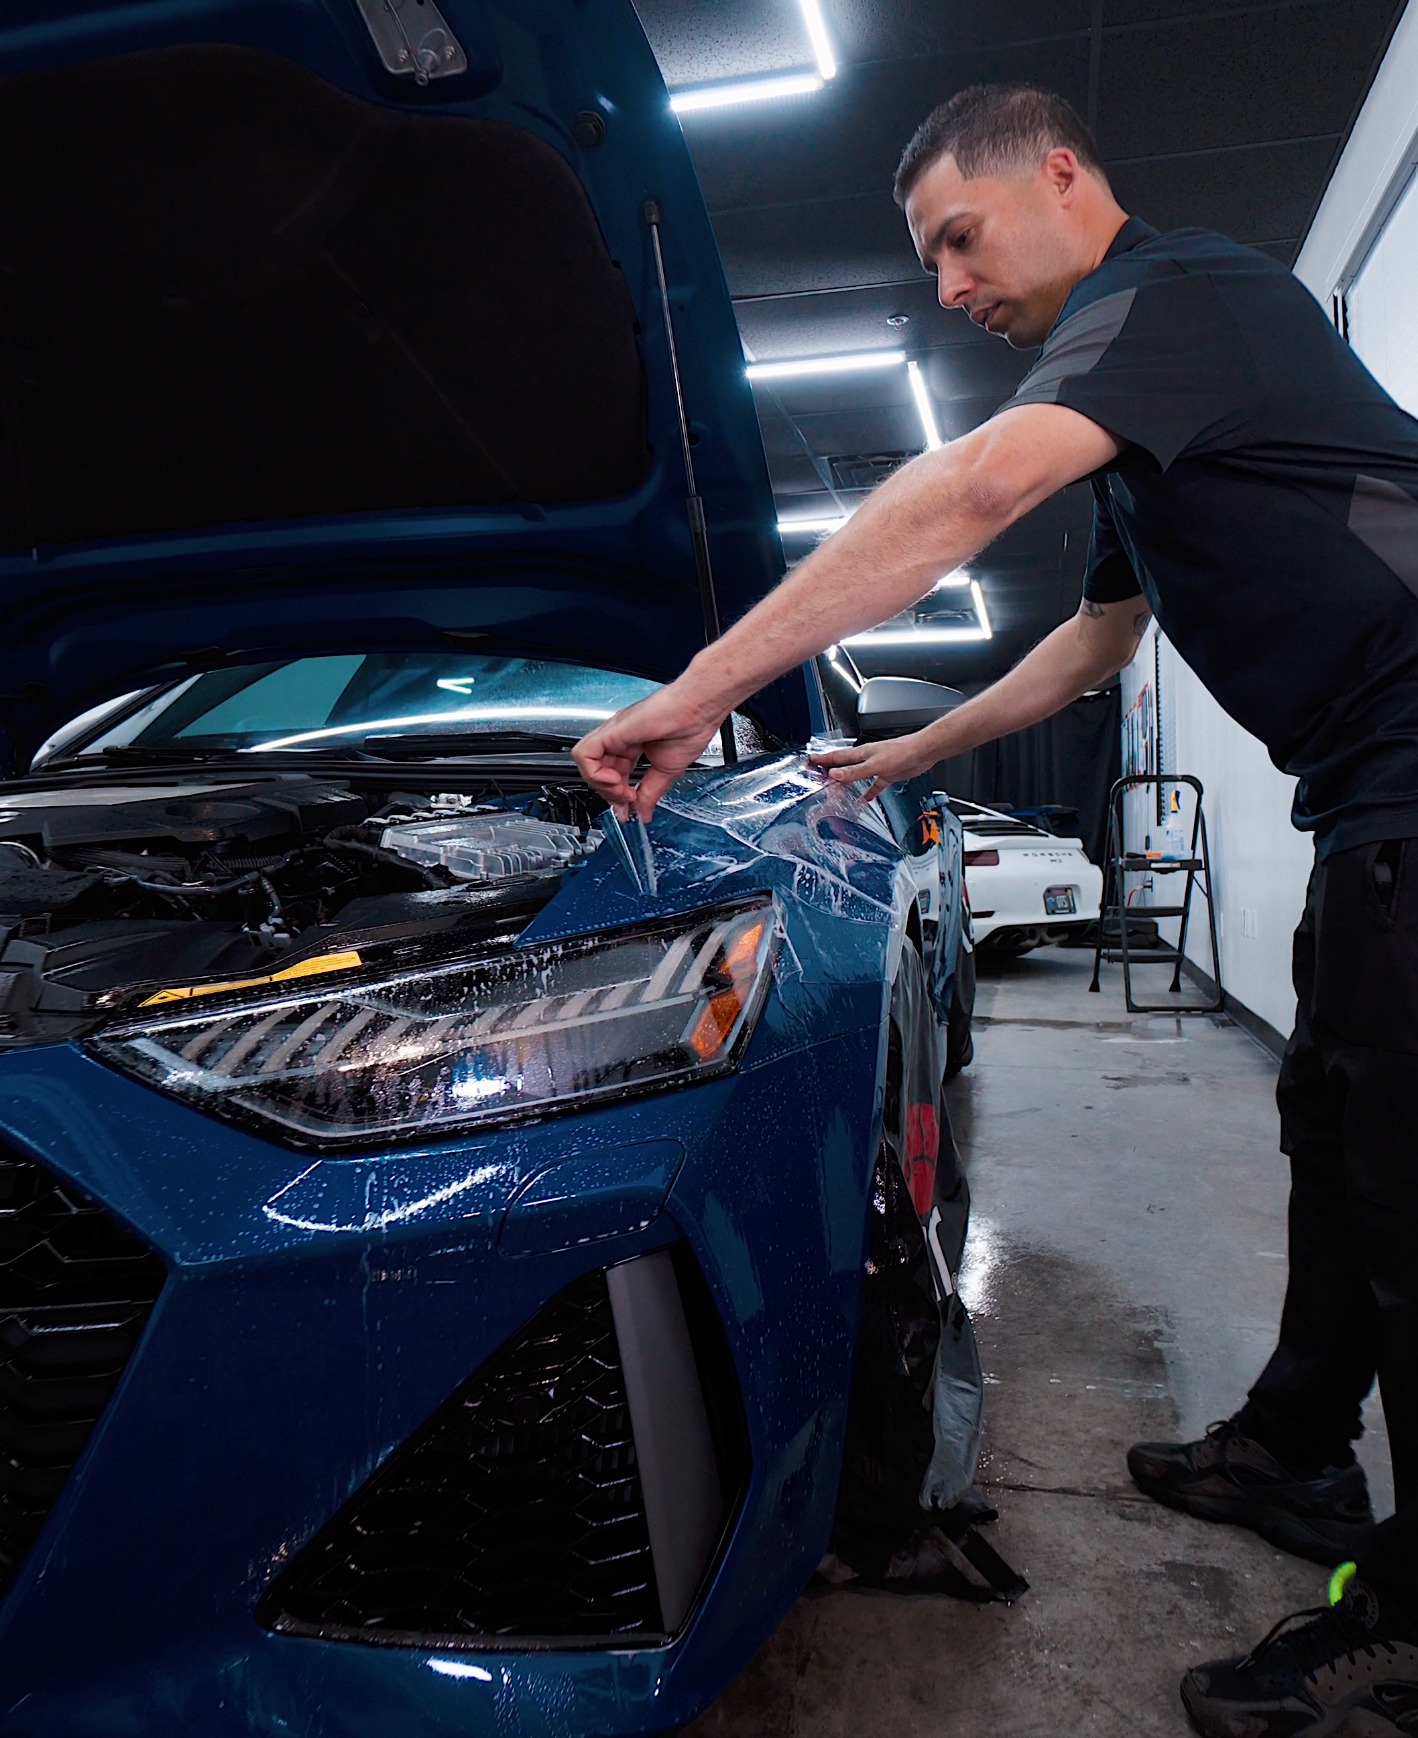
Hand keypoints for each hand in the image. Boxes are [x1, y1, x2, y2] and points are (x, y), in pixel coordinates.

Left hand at [573, 681, 723, 819]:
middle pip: (596, 771)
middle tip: (629, 800)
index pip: (611, 775)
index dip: (617, 795)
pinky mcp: (611, 731)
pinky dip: (595, 773)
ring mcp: (613, 734)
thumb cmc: (689, 728)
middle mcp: (618, 739)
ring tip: (623, 790)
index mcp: (630, 746)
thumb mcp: (666, 771)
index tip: (630, 808)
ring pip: (586, 763)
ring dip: (602, 785)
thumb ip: (650, 793)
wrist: (698, 711)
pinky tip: (616, 780)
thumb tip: (643, 814)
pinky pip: (585, 754)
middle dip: (610, 793)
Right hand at [808, 731, 941, 801]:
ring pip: (857, 776)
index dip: (822, 759)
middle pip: (844, 766)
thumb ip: (854, 771)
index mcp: (861, 754)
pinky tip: (865, 799)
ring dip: (847, 782)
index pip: (836, 757)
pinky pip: (874, 785)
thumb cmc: (902, 752)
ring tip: (836, 790)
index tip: (810, 761)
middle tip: (818, 776)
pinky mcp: (887, 774)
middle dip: (830, 771)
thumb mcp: (874, 765)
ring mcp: (876, 767)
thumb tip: (835, 775)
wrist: (922, 752)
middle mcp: (867, 759)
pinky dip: (868, 792)